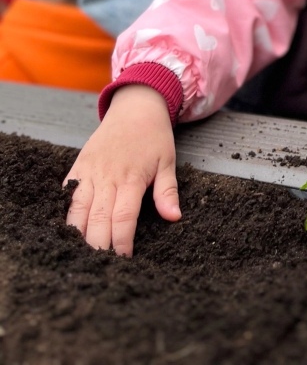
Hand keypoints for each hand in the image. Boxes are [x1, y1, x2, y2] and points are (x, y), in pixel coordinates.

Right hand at [64, 84, 179, 255]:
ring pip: (77, 210)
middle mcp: (106, 177)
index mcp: (130, 178)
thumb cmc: (154, 135)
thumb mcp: (168, 160)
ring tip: (80, 256)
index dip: (122, 243)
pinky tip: (66, 231)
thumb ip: (167, 191)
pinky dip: (65, 214)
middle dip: (98, 246)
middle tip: (100, 267)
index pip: (123, 219)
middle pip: (97, 220)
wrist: (135, 105)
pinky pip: (66, 194)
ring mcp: (89, 172)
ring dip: (77, 235)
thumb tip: (174, 217)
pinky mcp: (78, 166)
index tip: (124, 261)